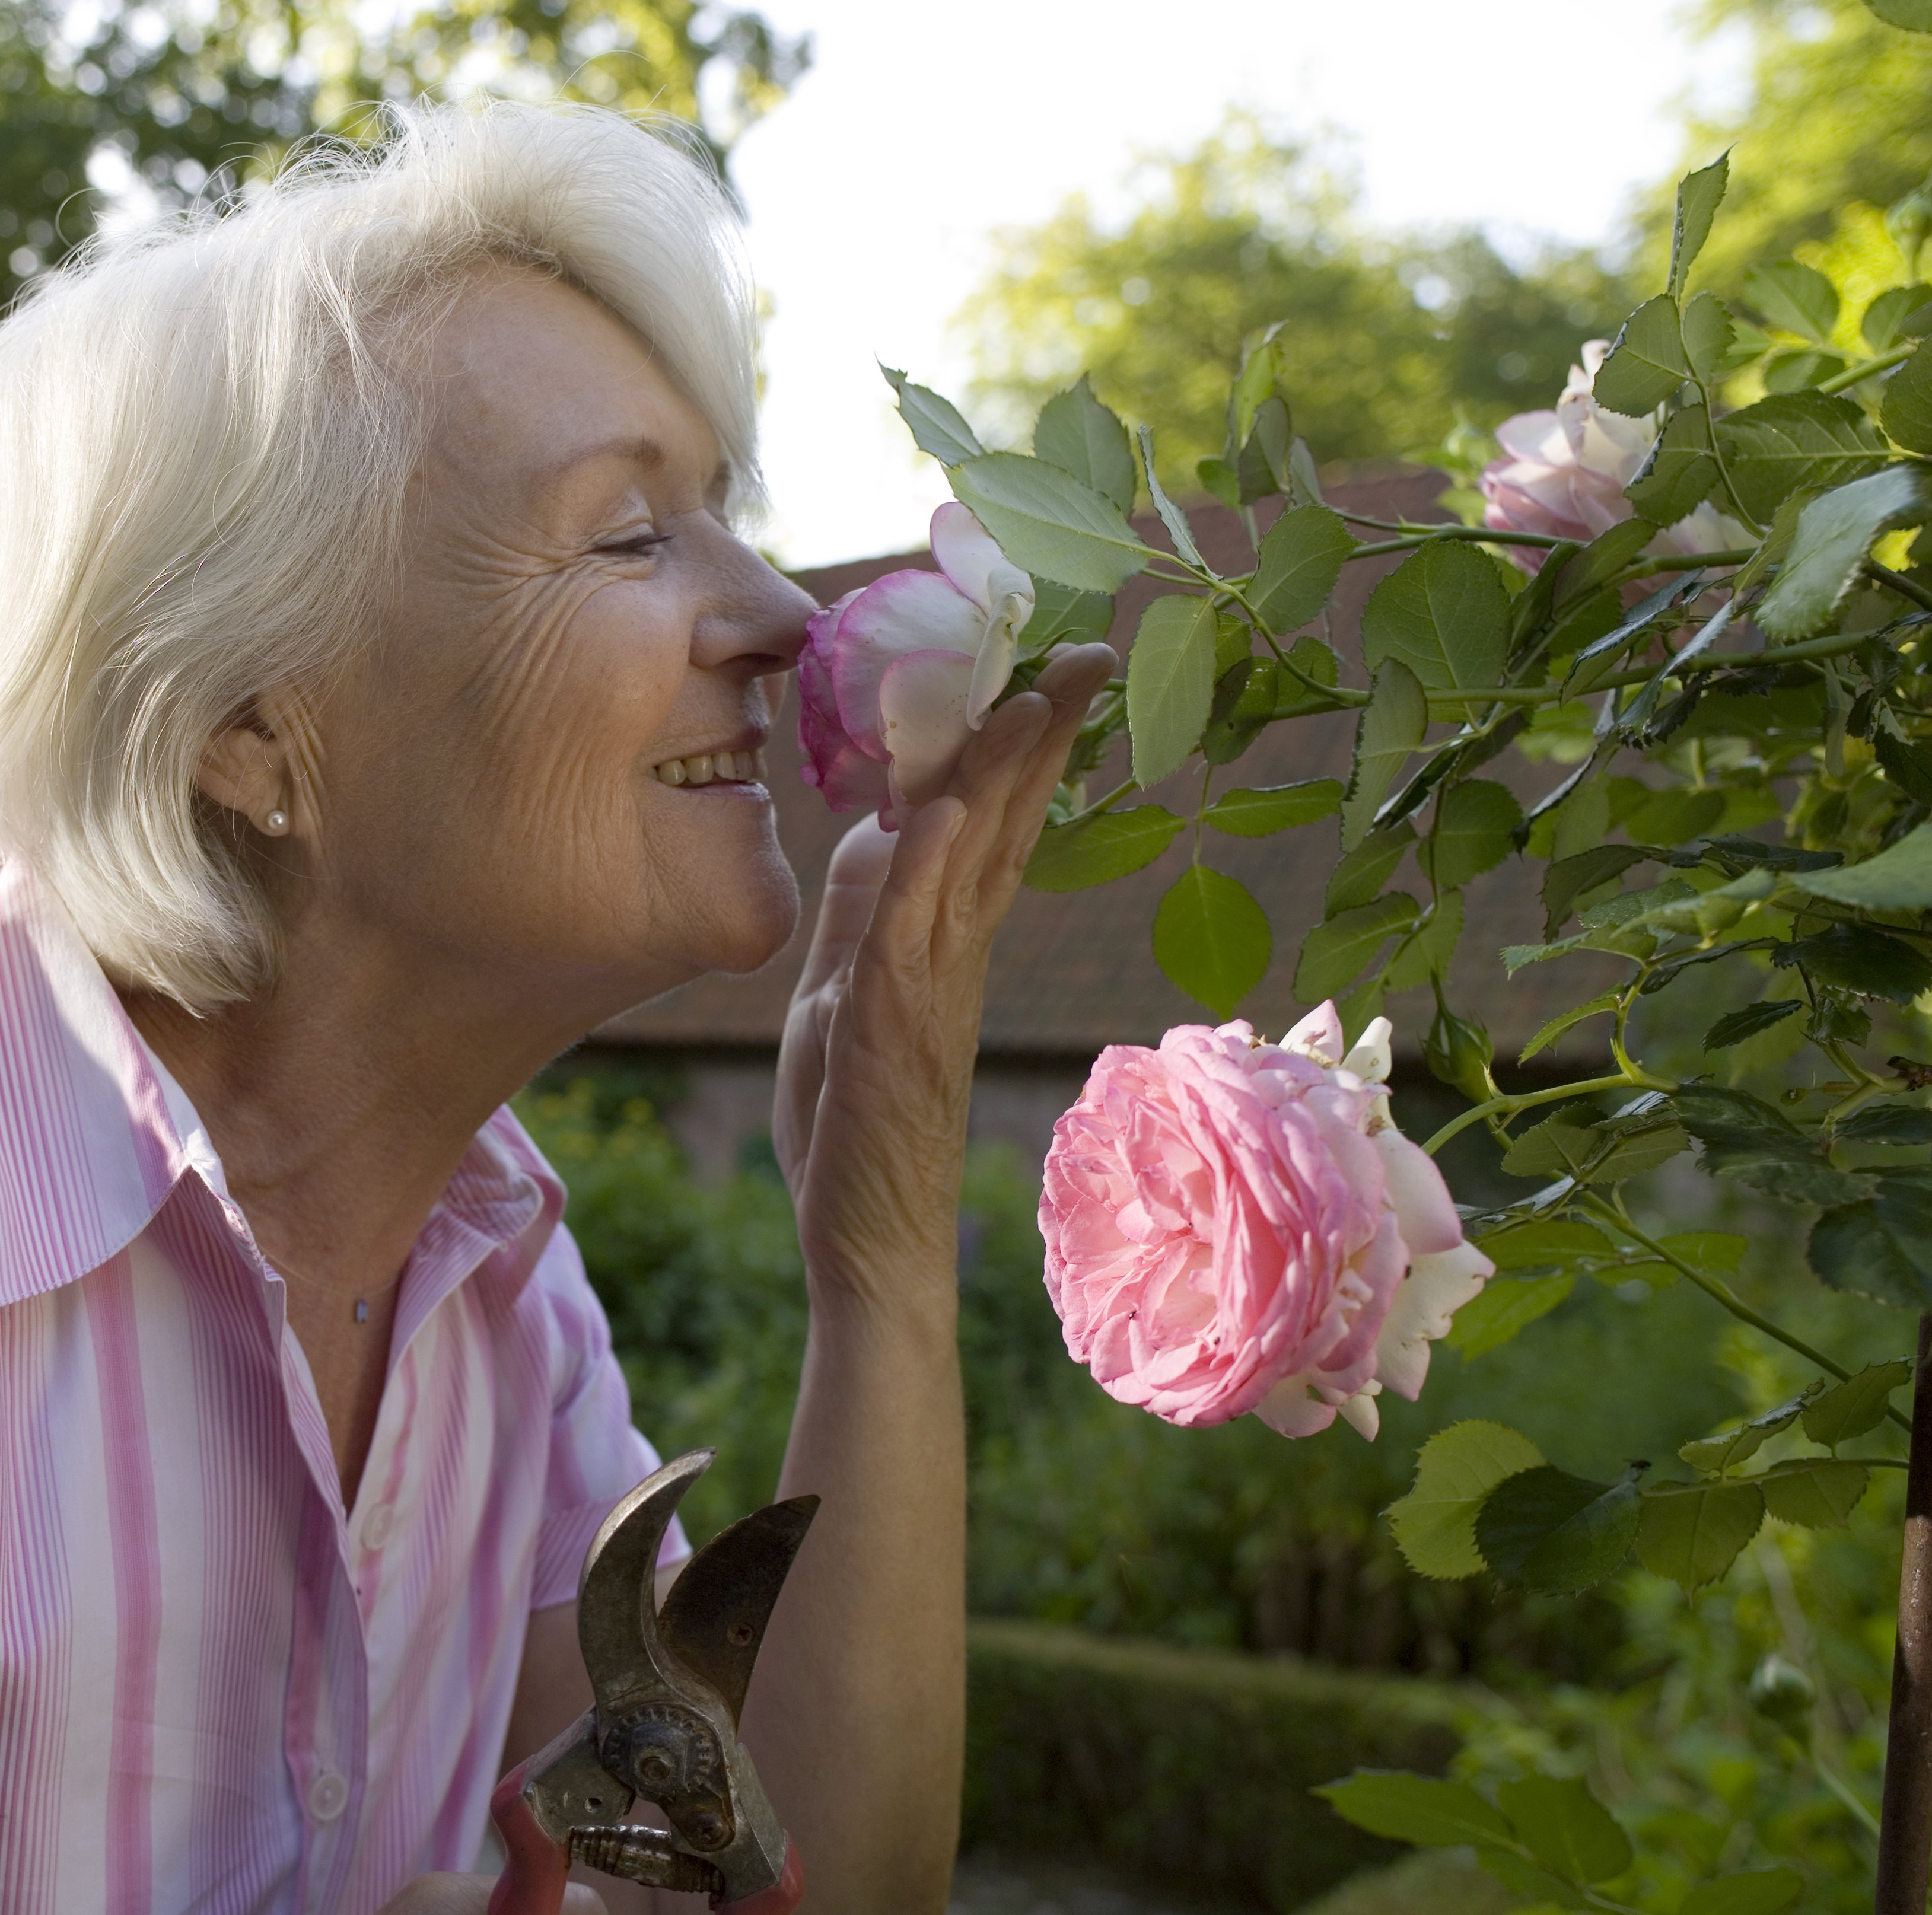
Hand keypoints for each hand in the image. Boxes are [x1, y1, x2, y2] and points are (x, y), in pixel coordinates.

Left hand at [772, 644, 1115, 1294]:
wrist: (868, 1245)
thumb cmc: (854, 1129)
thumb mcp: (843, 997)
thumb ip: (862, 916)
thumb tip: (879, 826)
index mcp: (941, 945)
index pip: (985, 825)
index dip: (1017, 747)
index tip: (1046, 671)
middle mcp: (952, 956)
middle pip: (1003, 824)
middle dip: (1042, 735)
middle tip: (1088, 652)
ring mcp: (930, 989)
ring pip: (971, 860)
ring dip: (1000, 775)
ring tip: (1034, 694)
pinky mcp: (892, 1027)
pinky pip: (910, 931)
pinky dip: (923, 866)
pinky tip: (938, 806)